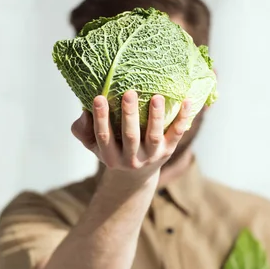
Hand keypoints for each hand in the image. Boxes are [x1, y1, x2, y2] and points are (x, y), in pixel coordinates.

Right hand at [71, 91, 190, 179]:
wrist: (137, 176)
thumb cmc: (113, 150)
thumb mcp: (93, 146)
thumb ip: (82, 130)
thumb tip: (84, 112)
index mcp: (111, 157)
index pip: (104, 137)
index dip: (101, 118)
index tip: (98, 97)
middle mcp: (131, 159)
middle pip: (130, 137)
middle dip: (129, 115)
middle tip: (129, 92)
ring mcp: (152, 156)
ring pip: (154, 136)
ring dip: (155, 117)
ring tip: (156, 96)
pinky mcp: (168, 151)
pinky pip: (177, 134)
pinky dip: (183, 118)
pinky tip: (186, 101)